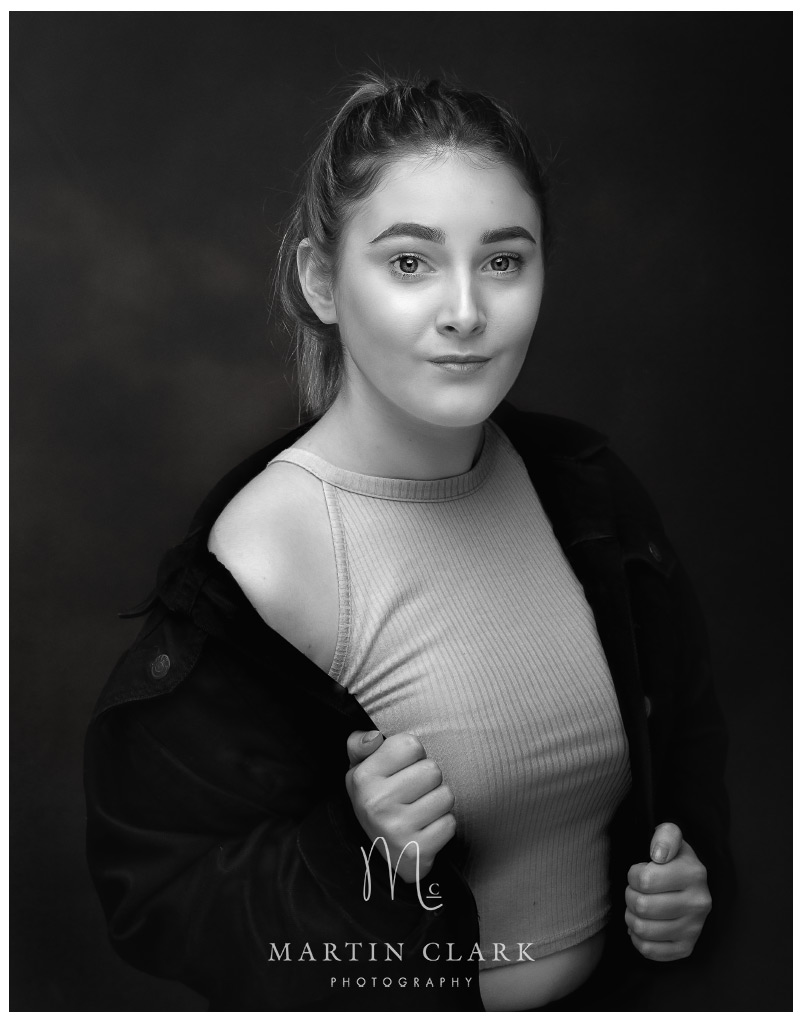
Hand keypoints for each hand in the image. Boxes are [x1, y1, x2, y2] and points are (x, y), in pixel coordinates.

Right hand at [345, 730, 455, 883]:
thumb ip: (360, 744)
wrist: (378, 853)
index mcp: (362, 778)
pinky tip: (425, 828)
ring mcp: (396, 829)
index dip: (413, 754)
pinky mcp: (416, 851)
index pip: (410, 745)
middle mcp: (376, 803)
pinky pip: (449, 823)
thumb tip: (375, 737)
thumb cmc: (375, 800)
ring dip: (437, 801)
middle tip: (413, 792)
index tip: (402, 768)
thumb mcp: (360, 769)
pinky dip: (442, 825)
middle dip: (428, 779)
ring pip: (445, 796)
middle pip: (432, 770)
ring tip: (420, 809)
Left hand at [625, 822, 712, 961]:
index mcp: (694, 873)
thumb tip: (658, 855)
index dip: (633, 875)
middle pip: (641, 906)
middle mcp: (699, 903)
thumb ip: (665, 836)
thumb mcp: (670, 836)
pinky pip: (649, 950)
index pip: (644, 880)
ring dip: (631, 917)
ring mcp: (695, 929)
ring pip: (642, 929)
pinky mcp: (686, 948)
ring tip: (638, 907)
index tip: (640, 871)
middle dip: (630, 895)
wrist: (688, 883)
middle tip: (636, 891)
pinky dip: (638, 938)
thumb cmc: (672, 858)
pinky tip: (643, 925)